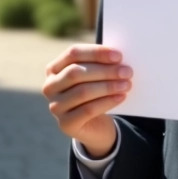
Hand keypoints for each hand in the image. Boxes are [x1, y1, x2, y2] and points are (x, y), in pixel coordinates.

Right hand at [42, 44, 131, 158]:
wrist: (93, 125)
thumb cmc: (94, 93)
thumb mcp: (94, 76)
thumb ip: (100, 65)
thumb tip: (118, 59)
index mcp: (53, 68)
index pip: (73, 53)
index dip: (96, 53)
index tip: (118, 56)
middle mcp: (50, 86)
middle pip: (76, 73)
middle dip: (104, 71)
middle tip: (127, 71)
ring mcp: (55, 106)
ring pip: (82, 92)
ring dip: (108, 86)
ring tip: (127, 84)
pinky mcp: (65, 124)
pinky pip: (88, 110)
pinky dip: (107, 102)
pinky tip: (121, 97)